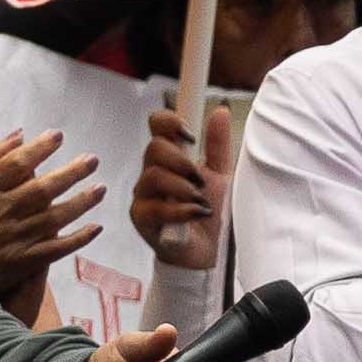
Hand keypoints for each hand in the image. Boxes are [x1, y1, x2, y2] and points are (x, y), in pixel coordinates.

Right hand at [0, 130, 98, 290]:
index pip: (15, 164)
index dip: (38, 148)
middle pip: (42, 189)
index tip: (58, 135)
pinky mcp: (24, 260)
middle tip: (93, 160)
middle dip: (70, 173)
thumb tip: (21, 134)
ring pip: (54, 218)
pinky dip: (78, 238)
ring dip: (81, 202)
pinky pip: (56, 249)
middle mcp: (2, 211)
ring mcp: (14, 237)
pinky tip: (96, 227)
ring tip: (101, 188)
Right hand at [136, 99, 229, 270]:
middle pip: (153, 149)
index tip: (190, 135)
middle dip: (182, 162)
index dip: (169, 122)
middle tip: (201, 181)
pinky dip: (182, 210)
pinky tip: (199, 213)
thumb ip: (217, 146)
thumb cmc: (209, 211)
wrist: (209, 251)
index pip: (157, 126)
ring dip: (184, 188)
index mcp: (169, 158)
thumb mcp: (220, 175)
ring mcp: (143, 195)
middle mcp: (151, 173)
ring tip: (202, 202)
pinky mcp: (142, 219)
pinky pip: (155, 207)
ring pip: (153, 176)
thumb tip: (218, 110)